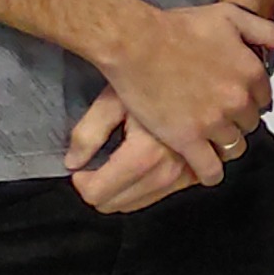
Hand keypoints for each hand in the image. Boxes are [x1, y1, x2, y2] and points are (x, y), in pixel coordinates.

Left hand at [64, 89, 194, 213]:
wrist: (200, 69)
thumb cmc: (153, 78)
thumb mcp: (113, 100)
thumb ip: (88, 134)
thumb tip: (73, 163)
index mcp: (144, 155)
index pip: (96, 193)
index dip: (81, 181)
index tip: (83, 165)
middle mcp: (168, 171)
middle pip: (115, 204)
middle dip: (100, 187)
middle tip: (99, 162)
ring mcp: (185, 175)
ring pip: (137, 204)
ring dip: (121, 190)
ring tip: (120, 160)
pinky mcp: (196, 173)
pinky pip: (160, 196)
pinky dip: (144, 187)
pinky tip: (143, 163)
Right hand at [98, 0, 273, 181]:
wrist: (136, 42)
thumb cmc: (176, 28)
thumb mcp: (231, 18)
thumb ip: (268, 32)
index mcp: (251, 73)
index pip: (263, 98)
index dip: (248, 98)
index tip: (236, 98)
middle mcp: (238, 100)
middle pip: (249, 123)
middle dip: (236, 120)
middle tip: (217, 115)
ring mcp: (213, 122)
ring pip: (232, 147)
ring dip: (223, 144)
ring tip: (209, 139)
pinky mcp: (187, 139)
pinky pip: (209, 169)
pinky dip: (210, 173)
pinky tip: (207, 170)